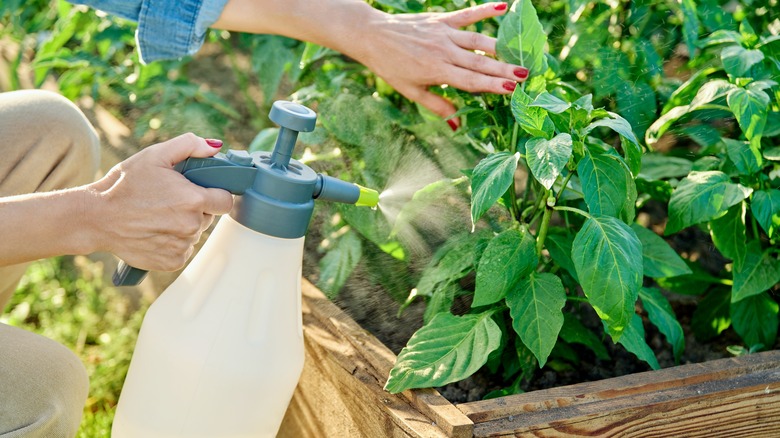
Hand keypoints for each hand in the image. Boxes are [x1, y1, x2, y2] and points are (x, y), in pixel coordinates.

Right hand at [87, 134, 233, 270]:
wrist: (96, 218)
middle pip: (208, 217)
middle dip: (196, 208)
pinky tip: (154, 232)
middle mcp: (191, 226)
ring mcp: (182, 246)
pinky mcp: (173, 262)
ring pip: (195, 233)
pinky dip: (173, 243)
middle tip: (170, 201)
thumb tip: (215, 146)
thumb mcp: (154, 155)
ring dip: (183, 226)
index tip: (201, 191)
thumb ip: (189, 145)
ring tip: (158, 216)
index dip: (215, 194)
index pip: (226, 201)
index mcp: (193, 199)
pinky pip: (183, 250)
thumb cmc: (124, 185)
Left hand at [357, 2, 527, 124]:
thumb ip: (438, 106)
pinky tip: (505, 7)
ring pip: (477, 41)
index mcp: (436, 71)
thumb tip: (458, 125)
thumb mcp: (411, 92)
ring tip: (519, 54)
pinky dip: (485, 10)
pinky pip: (466, 14)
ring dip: (499, 48)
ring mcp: (443, 33)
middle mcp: (443, 51)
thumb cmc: (391, 67)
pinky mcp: (441, 19)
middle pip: (479, 63)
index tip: (512, 89)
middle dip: (503, 69)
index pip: (470, 81)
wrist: (372, 36)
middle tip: (526, 75)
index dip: (492, 85)